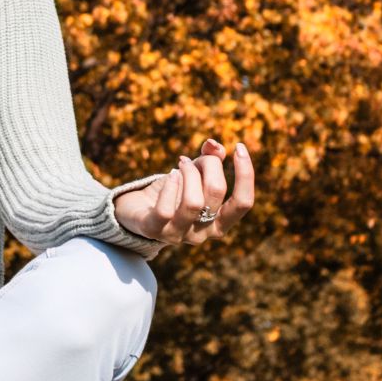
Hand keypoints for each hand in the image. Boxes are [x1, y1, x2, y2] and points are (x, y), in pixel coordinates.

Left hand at [113, 137, 255, 245]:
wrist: (136, 209)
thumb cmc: (172, 192)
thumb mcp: (194, 175)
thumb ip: (210, 159)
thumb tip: (214, 145)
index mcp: (219, 224)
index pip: (243, 203)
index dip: (245, 174)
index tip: (239, 147)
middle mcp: (202, 234)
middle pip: (216, 191)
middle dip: (207, 164)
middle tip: (190, 159)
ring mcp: (178, 235)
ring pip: (194, 202)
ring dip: (188, 173)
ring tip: (180, 164)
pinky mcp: (153, 231)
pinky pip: (165, 211)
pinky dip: (170, 186)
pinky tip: (169, 175)